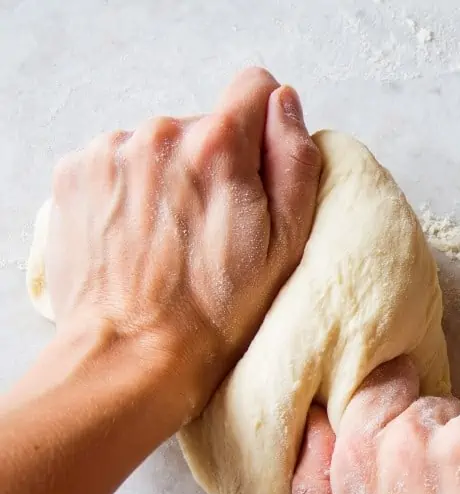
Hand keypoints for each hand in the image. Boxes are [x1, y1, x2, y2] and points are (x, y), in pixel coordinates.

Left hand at [46, 67, 320, 418]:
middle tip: (215, 225)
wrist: (132, 354)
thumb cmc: (218, 309)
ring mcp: (110, 151)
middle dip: (217, 161)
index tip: (257, 171)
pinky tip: (141, 232)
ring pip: (162, 142)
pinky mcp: (76, 172)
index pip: (255, 85)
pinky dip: (135, 187)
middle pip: (206, 122)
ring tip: (174, 235)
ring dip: (172, 174)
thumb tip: (284, 102)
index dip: (265, 127)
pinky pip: (123, 159)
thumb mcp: (287, 242)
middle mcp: (159, 134)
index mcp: (217, 147)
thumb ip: (295, 158)